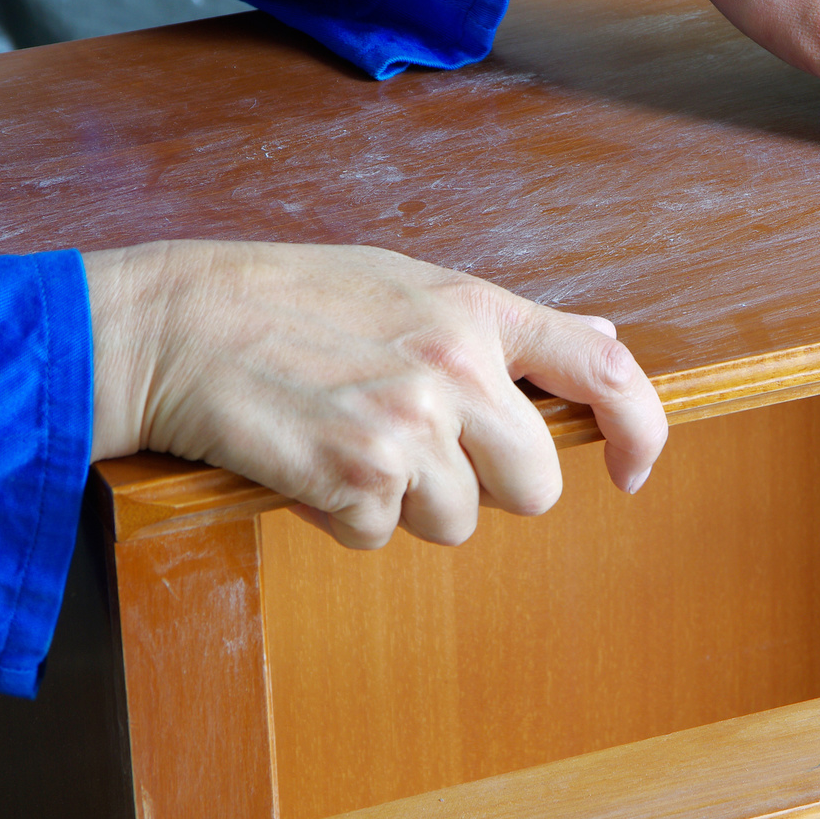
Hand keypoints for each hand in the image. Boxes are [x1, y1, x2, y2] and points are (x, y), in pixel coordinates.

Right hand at [84, 241, 666, 548]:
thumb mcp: (406, 282)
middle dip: (486, 486)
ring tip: (346, 437)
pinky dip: (345, 515)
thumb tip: (599, 337)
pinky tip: (309, 458)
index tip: (632, 467)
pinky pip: (381, 537)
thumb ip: (502, 322)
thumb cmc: (285, 299)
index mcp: (475, 311)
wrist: (179, 324)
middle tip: (416, 447)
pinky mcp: (358, 481)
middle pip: (535, 486)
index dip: (641, 429)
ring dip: (406, 502)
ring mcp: (409, 428)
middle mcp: (456, 370)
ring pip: (457, 521)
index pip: (603, 372)